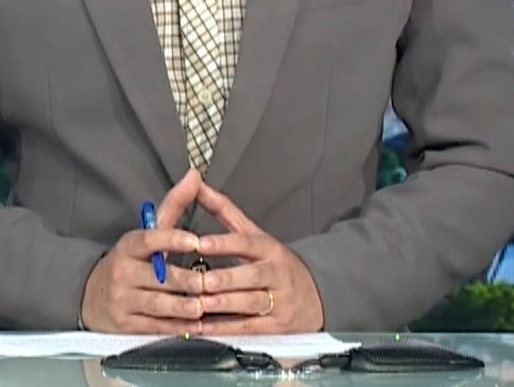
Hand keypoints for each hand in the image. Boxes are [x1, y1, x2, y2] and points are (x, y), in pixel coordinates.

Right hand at [80, 168, 207, 332]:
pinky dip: (179, 327)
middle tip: (212, 283)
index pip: (150, 240)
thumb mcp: (145, 234)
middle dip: (189, 282)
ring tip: (206, 305)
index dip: (173, 239)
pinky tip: (196, 325)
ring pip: (161, 304)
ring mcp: (123, 300)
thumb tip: (194, 176)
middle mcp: (124, 272)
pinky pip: (157, 326)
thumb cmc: (128, 263)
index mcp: (129, 246)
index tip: (195, 240)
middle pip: (161, 277)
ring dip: (187, 307)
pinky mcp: (126, 324)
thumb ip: (174, 206)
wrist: (89, 296)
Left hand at [188, 180, 324, 333]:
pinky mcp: (277, 327)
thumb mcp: (255, 235)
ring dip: (224, 306)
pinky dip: (224, 330)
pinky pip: (248, 328)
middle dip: (225, 279)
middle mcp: (276, 274)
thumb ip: (224, 211)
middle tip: (200, 281)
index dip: (224, 243)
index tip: (200, 243)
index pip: (247, 243)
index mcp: (269, 249)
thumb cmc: (275, 263)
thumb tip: (197, 184)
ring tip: (199, 305)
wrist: (317, 296)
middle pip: (251, 276)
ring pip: (251, 304)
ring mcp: (279, 302)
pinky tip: (203, 327)